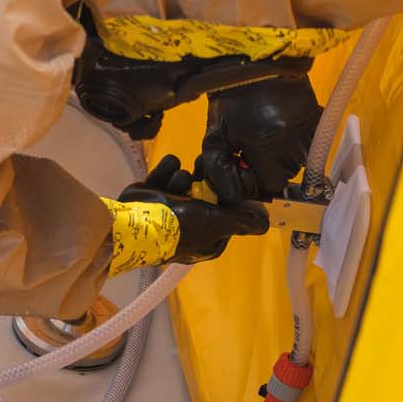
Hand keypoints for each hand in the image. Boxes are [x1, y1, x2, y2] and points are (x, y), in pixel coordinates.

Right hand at [119, 156, 268, 262]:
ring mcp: (170, 212)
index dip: (230, 197)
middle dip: (206, 179)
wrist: (136, 222)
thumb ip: (241, 220)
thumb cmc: (181, 226)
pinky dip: (166, 171)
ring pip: (185, 186)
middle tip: (206, 162)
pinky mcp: (152, 198)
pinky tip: (169, 165)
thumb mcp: (216, 223)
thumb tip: (266, 223)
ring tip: (180, 175)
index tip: (232, 178)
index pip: (227, 215)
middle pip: (206, 196)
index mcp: (208, 239)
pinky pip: (164, 178)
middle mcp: (191, 226)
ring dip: (183, 177)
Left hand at [197, 75, 321, 205]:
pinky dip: (292, 141)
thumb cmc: (230, 97)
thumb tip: (231, 193)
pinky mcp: (317, 121)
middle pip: (281, 175)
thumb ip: (219, 167)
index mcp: (267, 148)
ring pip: (294, 162)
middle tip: (248, 144)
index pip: (268, 186)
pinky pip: (306, 145)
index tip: (239, 162)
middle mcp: (294, 146)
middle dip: (263, 166)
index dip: (250, 179)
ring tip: (262, 131)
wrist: (254, 60)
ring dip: (278, 154)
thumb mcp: (216, 134)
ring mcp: (309, 133)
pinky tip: (277, 124)